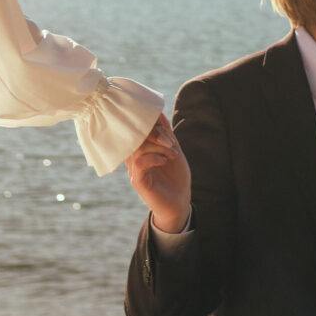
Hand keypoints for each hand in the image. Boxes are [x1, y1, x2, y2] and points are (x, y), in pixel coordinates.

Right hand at [126, 112, 191, 233]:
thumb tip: (159, 113)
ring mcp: (135, 171)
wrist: (180, 201)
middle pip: (136, 138)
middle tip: (171, 141)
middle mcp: (135, 160)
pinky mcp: (139, 182)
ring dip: (158, 146)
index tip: (161, 121)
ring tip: (172, 153)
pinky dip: (154, 157)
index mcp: (141, 151)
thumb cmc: (176, 176)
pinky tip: (165, 160)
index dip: (149, 123)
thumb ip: (166, 134)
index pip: (136, 131)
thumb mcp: (173, 150)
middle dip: (155, 133)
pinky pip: (140, 164)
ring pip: (138, 149)